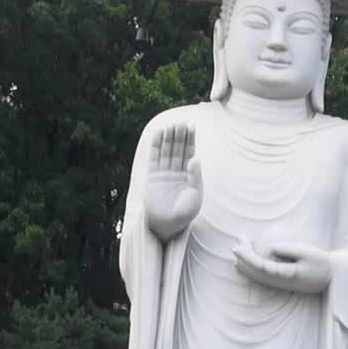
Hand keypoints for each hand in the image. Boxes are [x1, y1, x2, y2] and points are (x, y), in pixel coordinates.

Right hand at [144, 124, 202, 241]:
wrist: (166, 226)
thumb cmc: (184, 214)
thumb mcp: (195, 197)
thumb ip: (196, 178)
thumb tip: (195, 158)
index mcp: (190, 175)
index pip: (190, 153)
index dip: (190, 139)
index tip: (191, 125)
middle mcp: (177, 172)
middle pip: (178, 149)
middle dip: (180, 136)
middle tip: (181, 122)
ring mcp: (164, 173)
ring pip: (167, 151)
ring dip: (169, 138)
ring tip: (171, 125)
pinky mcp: (152, 176)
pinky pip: (154, 158)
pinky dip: (156, 146)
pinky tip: (158, 134)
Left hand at [232, 238, 331, 293]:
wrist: (331, 277)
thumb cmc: (321, 262)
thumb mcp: (307, 252)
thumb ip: (289, 250)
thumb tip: (271, 248)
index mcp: (286, 275)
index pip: (260, 266)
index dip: (247, 257)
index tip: (237, 248)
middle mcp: (280, 282)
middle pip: (254, 271)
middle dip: (243, 256)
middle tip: (237, 240)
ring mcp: (279, 284)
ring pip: (255, 275)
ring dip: (245, 261)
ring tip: (238, 245)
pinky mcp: (281, 283)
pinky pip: (260, 277)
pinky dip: (250, 269)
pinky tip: (242, 263)